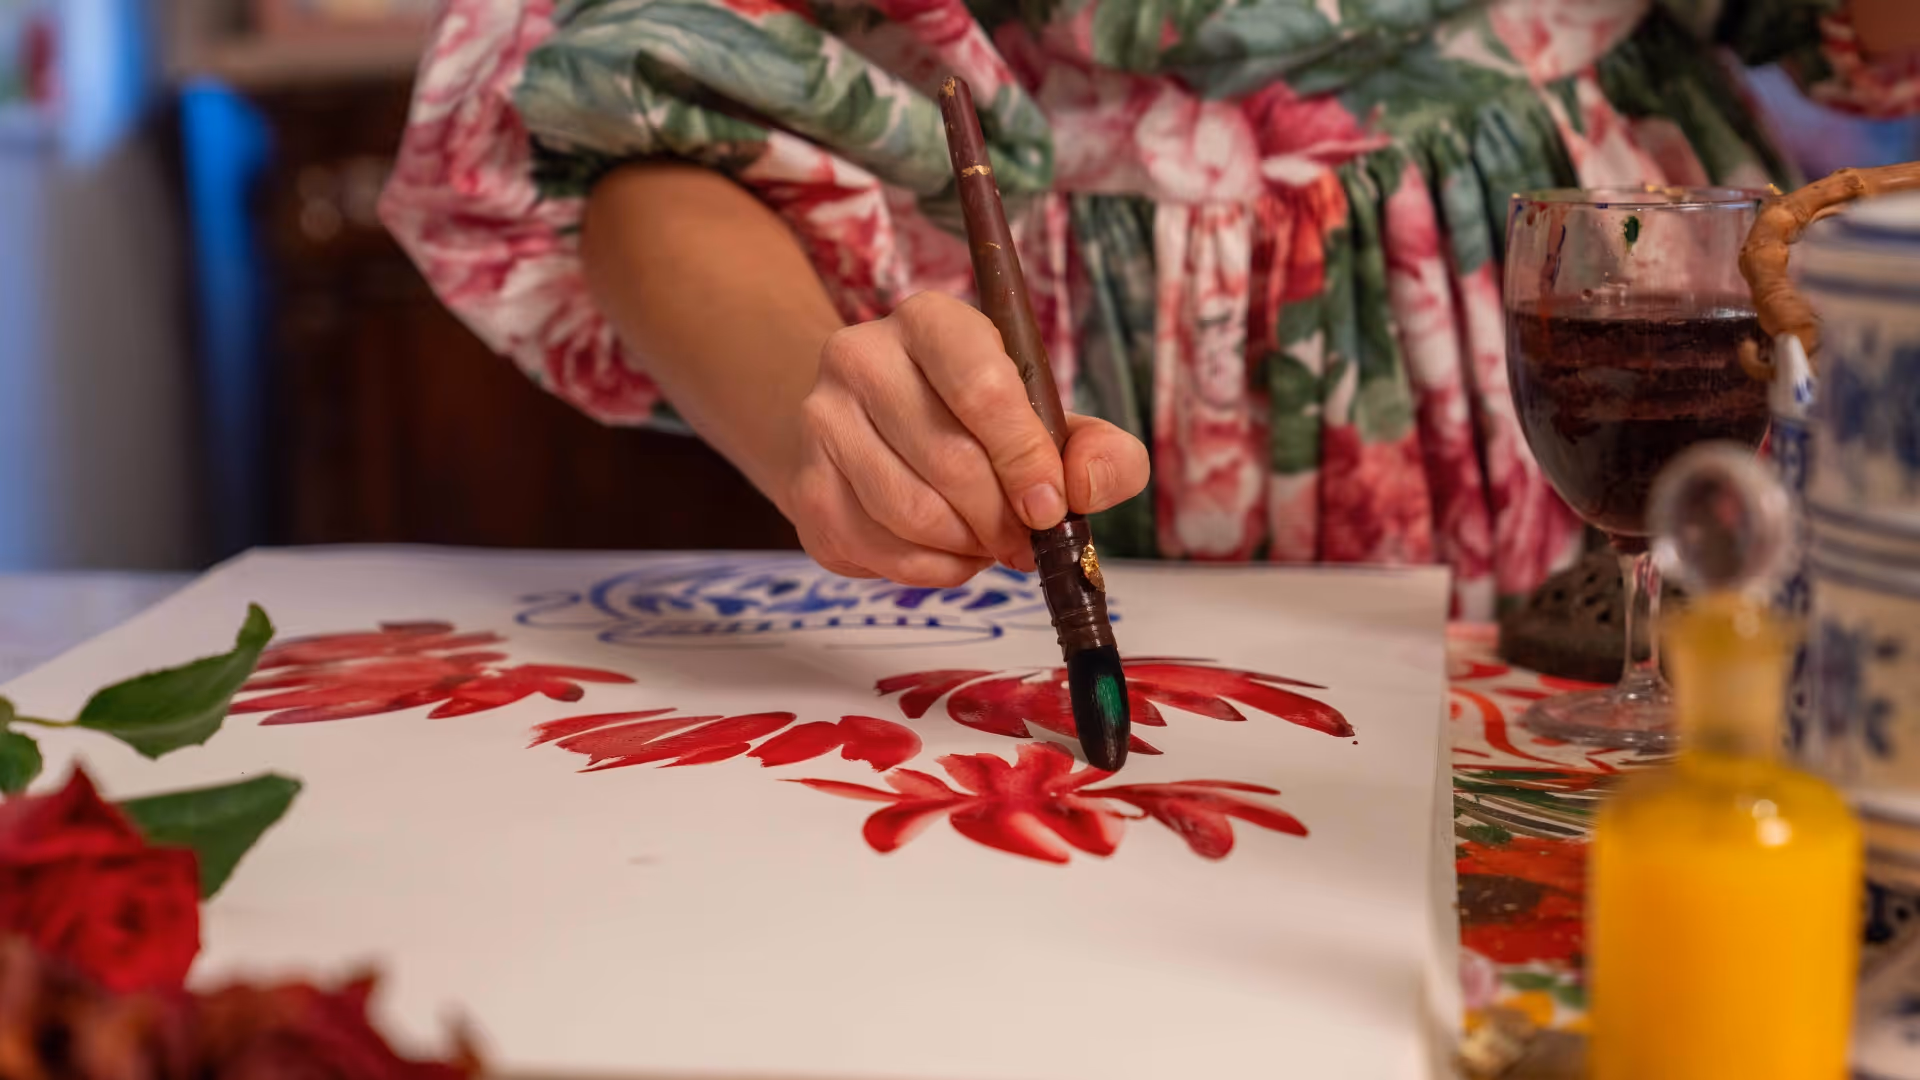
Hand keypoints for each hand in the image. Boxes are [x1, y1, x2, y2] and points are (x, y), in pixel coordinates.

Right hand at [779, 292, 1149, 586]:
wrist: (877, 426)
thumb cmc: (977, 423)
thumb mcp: (1048, 419)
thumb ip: (1098, 452)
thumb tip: (1081, 490)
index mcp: (932, 321)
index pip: (982, 387)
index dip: (1024, 459)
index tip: (1049, 508)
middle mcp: (862, 356)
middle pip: (948, 460)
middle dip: (1001, 518)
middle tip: (1025, 541)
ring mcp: (822, 420)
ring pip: (910, 512)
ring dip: (966, 547)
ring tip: (988, 542)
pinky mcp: (805, 485)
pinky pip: (876, 550)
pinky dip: (929, 569)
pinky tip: (949, 553)